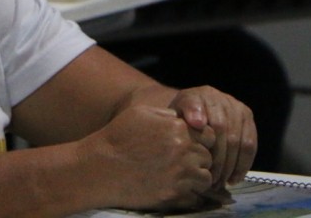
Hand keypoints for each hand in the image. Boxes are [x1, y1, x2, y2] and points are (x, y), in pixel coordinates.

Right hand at [84, 104, 213, 211]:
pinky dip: (189, 193)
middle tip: (182, 162)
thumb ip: (167, 115)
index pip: (209, 134)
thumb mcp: (140, 113)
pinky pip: (195, 197)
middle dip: (199, 159)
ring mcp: (181, 175)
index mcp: (177, 128)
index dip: (201, 140)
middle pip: (209, 157)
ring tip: (179, 175)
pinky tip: (174, 187)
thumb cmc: (117, 138)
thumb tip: (183, 119)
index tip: (190, 144)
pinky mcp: (174, 195)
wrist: (100, 167)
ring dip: (196, 177)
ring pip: (205, 178)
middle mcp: (184, 151)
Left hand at [169, 85, 257, 188]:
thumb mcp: (173, 117)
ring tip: (221, 182)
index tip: (198, 146)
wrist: (193, 113)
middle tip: (210, 180)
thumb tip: (198, 123)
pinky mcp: (248, 119)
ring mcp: (238, 108)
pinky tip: (233, 178)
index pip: (203, 115)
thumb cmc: (180, 120)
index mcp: (199, 95)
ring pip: (240, 142)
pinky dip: (243, 165)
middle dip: (219, 160)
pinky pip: (251, 146)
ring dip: (232, 166)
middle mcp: (221, 98)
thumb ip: (182, 117)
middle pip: (225, 133)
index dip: (203, 132)